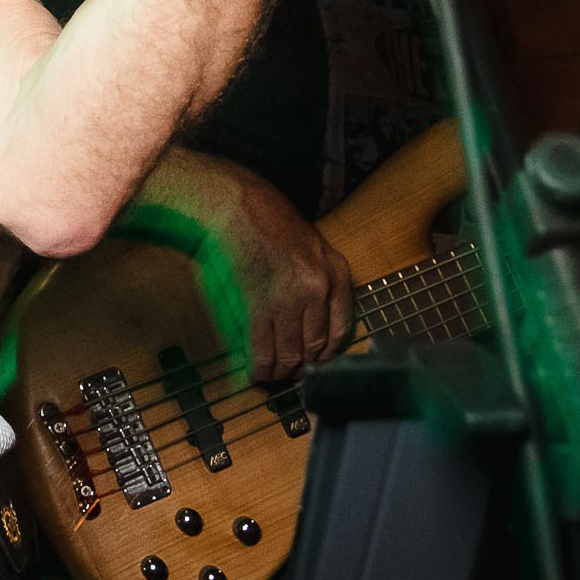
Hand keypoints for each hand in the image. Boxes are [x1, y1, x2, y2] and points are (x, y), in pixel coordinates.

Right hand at [194, 159, 353, 382]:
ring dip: (280, 372)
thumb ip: (319, 281)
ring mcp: (291, 298)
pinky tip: (256, 371)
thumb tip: (311, 324)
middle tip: (289, 375)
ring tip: (271, 376)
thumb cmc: (271, 220)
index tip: (315, 364)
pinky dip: (261, 367)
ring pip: (292, 354)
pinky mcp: (261, 304)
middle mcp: (320, 289)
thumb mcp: (311, 247)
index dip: (327, 355)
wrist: (238, 203)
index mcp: (337, 274)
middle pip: (316, 348)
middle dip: (302, 368)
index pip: (341, 331)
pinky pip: (264, 349)